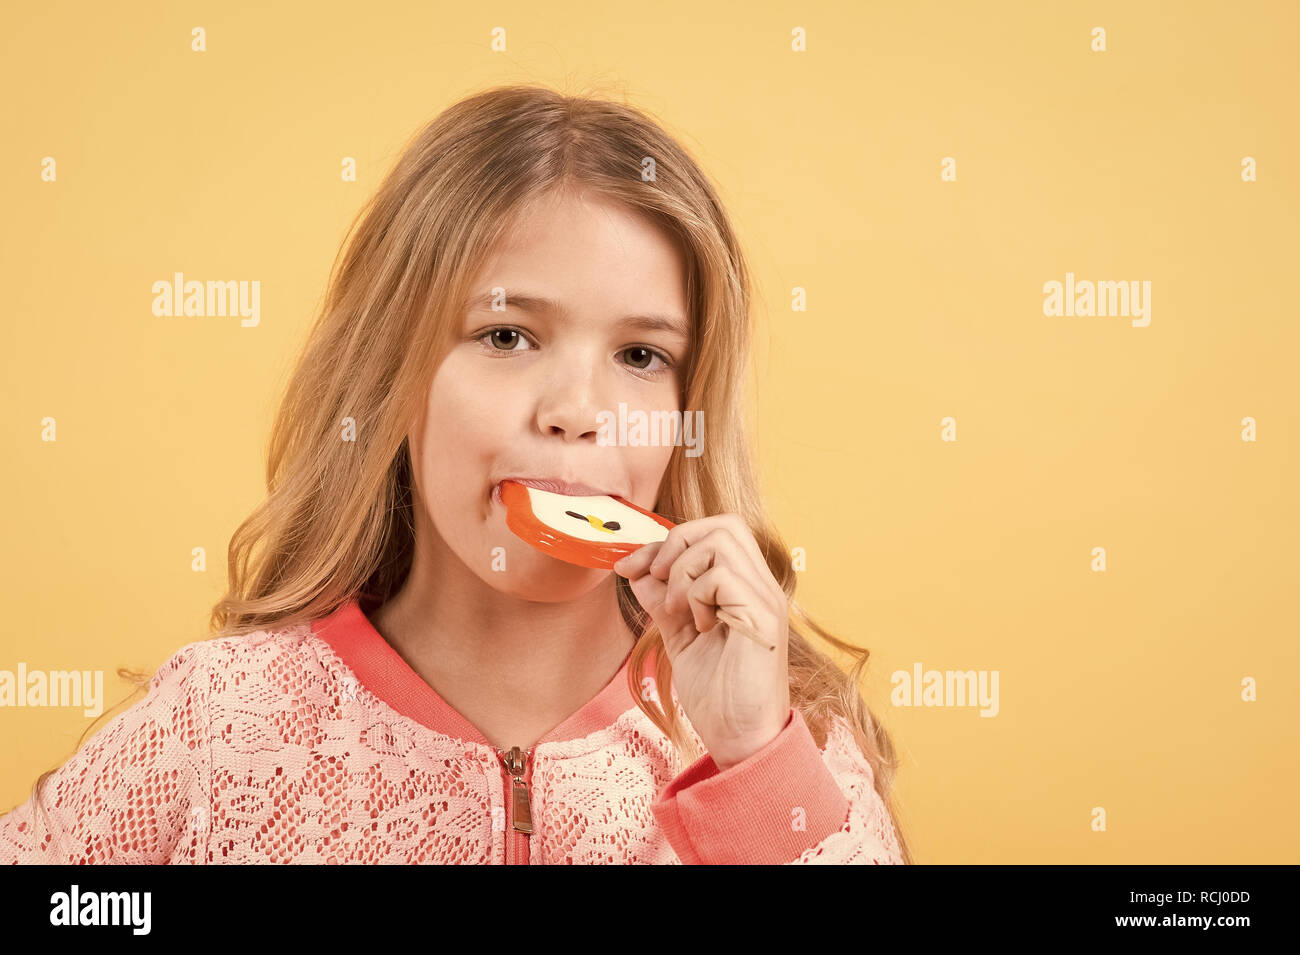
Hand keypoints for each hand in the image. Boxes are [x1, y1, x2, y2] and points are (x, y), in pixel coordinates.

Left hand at [613, 514, 790, 769]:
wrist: (741, 741)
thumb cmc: (718, 696)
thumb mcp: (678, 637)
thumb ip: (662, 601)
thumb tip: (636, 569)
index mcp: (744, 587)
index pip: (713, 532)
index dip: (667, 541)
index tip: (629, 566)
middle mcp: (760, 586)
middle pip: (724, 524)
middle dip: (677, 542)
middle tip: (658, 579)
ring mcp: (765, 600)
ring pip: (721, 543)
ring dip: (686, 572)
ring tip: (681, 612)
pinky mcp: (763, 619)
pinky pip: (724, 576)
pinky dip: (698, 595)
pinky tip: (699, 627)